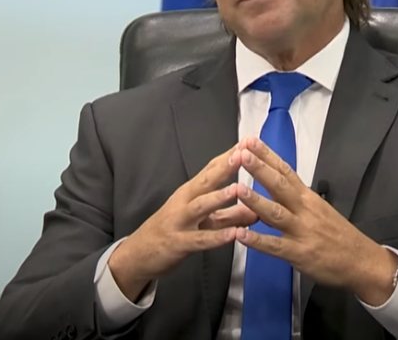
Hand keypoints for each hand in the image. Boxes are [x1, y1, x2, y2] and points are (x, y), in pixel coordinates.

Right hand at [108, 143, 258, 300]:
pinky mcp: (178, 243)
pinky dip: (217, 237)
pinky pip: (200, 239)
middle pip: (206, 180)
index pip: (211, 169)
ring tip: (239, 189)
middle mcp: (185, 202)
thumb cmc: (174, 231)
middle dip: (225, 166)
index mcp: (191, 192)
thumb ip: (231, 215)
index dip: (230, 155)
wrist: (139, 254)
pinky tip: (234, 234)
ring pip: (201, 206)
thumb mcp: (203, 221)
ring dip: (220, 197)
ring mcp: (180, 221)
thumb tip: (258, 210)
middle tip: (244, 154)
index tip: (248, 141)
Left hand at [233, 137, 397, 305]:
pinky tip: (241, 235)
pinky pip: (275, 246)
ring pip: (276, 213)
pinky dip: (257, 241)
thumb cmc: (339, 236)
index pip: (286, 171)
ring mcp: (301, 231)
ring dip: (256, 201)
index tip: (250, 141)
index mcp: (308, 197)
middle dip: (259, 169)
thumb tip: (277, 185)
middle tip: (241, 153)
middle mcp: (304, 210)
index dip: (267, 155)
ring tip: (237, 189)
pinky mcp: (299, 253)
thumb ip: (297, 198)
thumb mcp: (320, 209)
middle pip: (280, 185)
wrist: (362, 261)